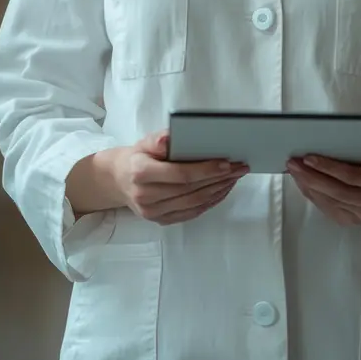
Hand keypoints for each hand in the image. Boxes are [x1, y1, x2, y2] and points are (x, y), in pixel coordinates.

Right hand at [111, 131, 248, 225]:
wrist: (120, 180)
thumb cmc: (138, 157)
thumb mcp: (144, 142)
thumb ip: (158, 140)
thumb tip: (169, 139)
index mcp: (140, 173)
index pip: (180, 175)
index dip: (205, 170)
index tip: (227, 163)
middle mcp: (145, 196)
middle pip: (190, 190)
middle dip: (219, 179)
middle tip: (240, 168)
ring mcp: (153, 212)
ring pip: (194, 203)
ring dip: (219, 190)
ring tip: (235, 177)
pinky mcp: (161, 220)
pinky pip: (192, 213)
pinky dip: (211, 201)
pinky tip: (223, 190)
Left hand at [286, 135, 360, 226]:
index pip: (352, 176)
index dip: (328, 168)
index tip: (308, 158)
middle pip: (338, 192)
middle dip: (312, 178)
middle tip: (293, 163)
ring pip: (330, 202)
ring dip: (308, 186)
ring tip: (293, 170)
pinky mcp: (351, 221)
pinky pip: (327, 208)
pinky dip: (312, 195)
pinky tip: (301, 182)